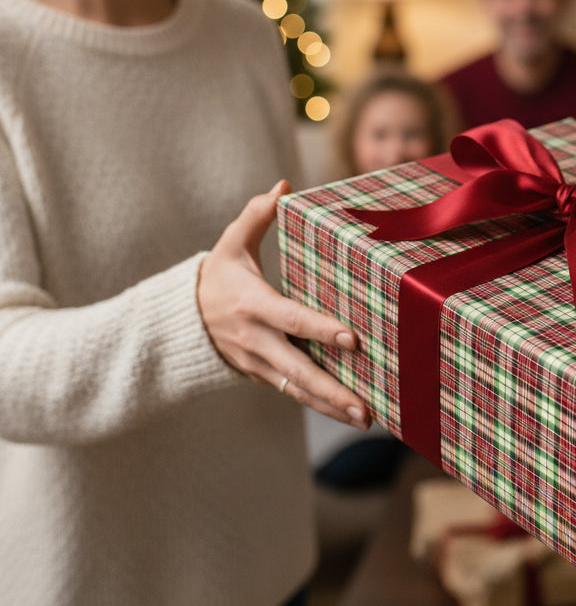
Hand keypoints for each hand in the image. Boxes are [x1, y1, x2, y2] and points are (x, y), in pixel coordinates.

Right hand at [197, 179, 369, 427]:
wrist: (179, 321)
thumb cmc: (215, 277)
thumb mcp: (229, 243)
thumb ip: (256, 215)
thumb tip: (283, 185)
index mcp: (253, 305)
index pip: (291, 318)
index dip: (320, 329)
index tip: (351, 338)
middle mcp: (257, 340)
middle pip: (299, 370)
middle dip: (332, 390)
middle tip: (365, 406)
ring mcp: (259, 364)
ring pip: (298, 390)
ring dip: (331, 407)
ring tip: (366, 419)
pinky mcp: (263, 376)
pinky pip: (295, 393)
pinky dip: (320, 405)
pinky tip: (349, 413)